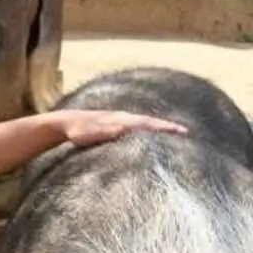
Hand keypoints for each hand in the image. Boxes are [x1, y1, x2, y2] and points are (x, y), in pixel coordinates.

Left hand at [59, 109, 187, 147]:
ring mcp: (120, 120)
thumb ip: (108, 131)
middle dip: (168, 127)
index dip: (165, 128)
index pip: (149, 124)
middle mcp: (124, 118)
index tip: (182, 132)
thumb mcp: (93, 133)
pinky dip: (148, 129)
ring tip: (174, 133)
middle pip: (151, 121)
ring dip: (159, 127)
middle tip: (186, 133)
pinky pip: (137, 126)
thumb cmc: (79, 131)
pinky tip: (150, 134)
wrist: (66, 123)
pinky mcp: (116, 125)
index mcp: (122, 120)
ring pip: (144, 123)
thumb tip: (125, 129)